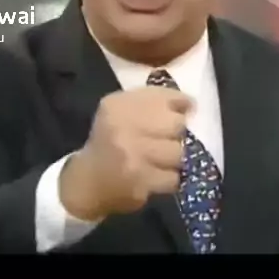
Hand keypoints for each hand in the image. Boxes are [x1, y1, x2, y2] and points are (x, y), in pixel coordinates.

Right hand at [59, 87, 192, 220]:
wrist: (87, 180)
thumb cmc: (110, 139)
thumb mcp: (121, 110)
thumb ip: (153, 101)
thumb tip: (191, 104)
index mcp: (118, 104)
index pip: (164, 96)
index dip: (180, 104)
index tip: (184, 110)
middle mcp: (123, 126)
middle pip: (176, 124)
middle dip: (175, 134)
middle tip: (163, 140)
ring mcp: (132, 155)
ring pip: (178, 152)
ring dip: (171, 159)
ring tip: (157, 160)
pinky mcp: (140, 181)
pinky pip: (173, 178)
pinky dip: (168, 179)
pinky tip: (155, 176)